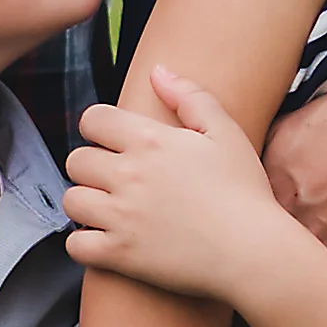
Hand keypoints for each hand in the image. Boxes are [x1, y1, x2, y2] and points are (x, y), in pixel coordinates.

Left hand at [63, 68, 299, 301]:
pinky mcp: (120, 255)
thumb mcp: (226, 133)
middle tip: (115, 180)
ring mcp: (121, 216)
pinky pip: (75, 245)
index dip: (99, 129)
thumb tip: (157, 71)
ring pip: (71, 200)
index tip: (112, 143)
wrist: (256, 253)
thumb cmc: (245, 193)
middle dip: (91, 167)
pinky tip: (106, 240)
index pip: (92, 120)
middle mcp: (129, 175)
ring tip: (109, 209)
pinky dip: (84, 244)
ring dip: (86, 203)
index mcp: (150, 141)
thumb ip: (190, 96)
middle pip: (76, 160)